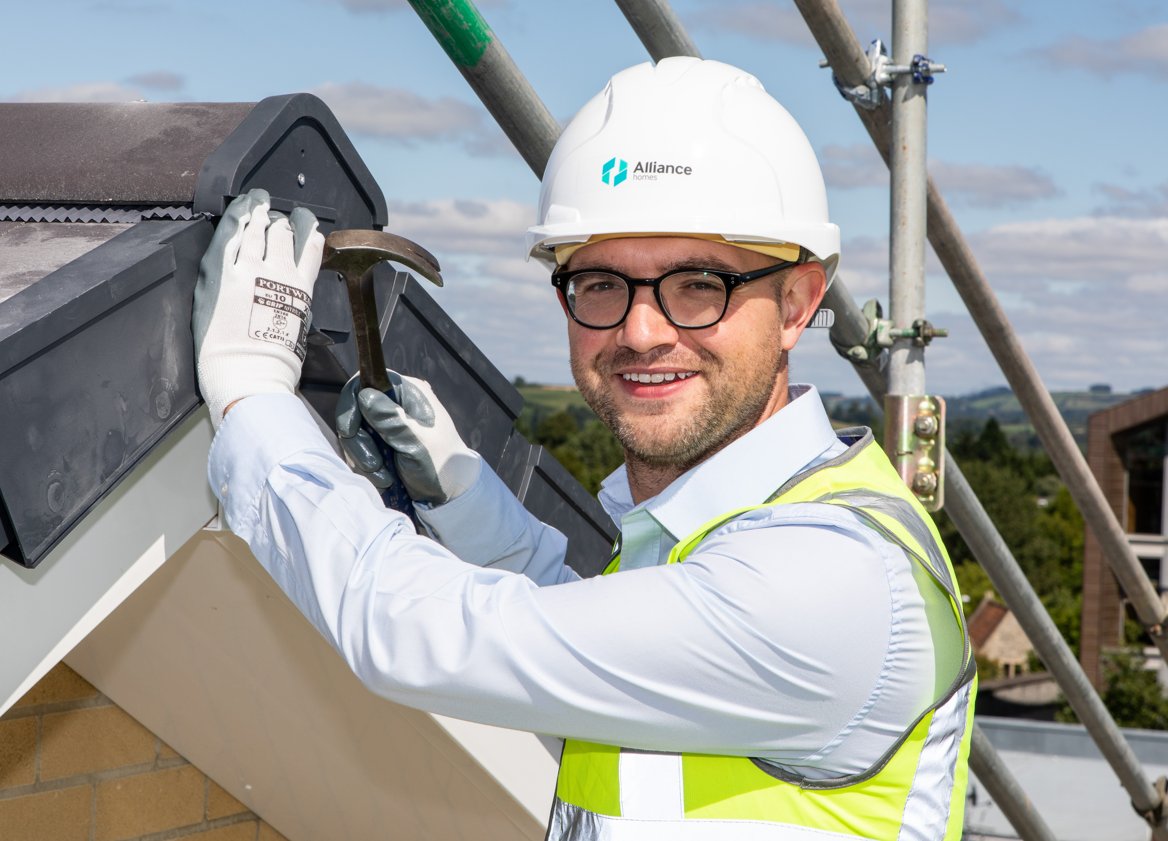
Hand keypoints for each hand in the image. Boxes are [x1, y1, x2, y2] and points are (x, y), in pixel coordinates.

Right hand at [193, 189, 324, 427]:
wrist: (249, 373)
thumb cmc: (220, 349)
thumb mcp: (204, 305)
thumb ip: (217, 275)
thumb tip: (230, 255)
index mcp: (220, 270)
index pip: (233, 227)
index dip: (242, 210)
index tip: (248, 202)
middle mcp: (251, 266)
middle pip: (260, 228)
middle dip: (264, 213)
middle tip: (266, 207)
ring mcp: (280, 276)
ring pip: (285, 233)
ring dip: (288, 221)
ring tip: (292, 215)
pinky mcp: (302, 289)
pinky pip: (310, 252)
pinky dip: (311, 237)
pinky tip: (312, 230)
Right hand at [335, 373, 480, 504]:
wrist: (451, 492)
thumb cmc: (441, 464)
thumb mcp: (416, 443)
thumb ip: (391, 419)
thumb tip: (364, 394)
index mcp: (408, 392)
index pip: (365, 382)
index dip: (352, 405)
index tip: (350, 432)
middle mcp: (395, 403)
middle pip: (354, 413)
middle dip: (360, 444)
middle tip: (376, 465)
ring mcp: (386, 424)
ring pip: (354, 436)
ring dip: (365, 460)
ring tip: (386, 477)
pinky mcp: (381, 443)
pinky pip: (359, 452)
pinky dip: (368, 468)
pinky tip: (385, 479)